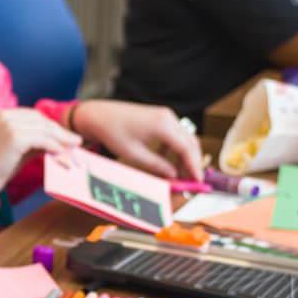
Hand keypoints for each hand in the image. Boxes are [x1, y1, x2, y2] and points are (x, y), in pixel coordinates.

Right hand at [0, 107, 80, 191]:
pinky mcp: (14, 137)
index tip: (66, 135)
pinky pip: (41, 139)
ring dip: (61, 139)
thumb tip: (60, 140)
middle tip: (75, 140)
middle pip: (40, 120)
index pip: (33, 116)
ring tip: (73, 147)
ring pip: (43, 129)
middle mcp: (4, 116)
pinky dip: (54, 146)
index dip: (51, 125)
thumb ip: (36, 140)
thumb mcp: (19, 148)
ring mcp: (8, 125)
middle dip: (59, 131)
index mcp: (2, 114)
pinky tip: (62, 153)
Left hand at [68, 100, 203, 179]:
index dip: (194, 166)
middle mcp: (168, 117)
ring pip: (185, 139)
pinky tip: (166, 162)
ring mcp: (165, 116)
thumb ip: (157, 166)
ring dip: (184, 157)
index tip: (198, 182)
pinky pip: (175, 135)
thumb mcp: (134, 154)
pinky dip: (175, 149)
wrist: (99, 115)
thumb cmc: (113, 132)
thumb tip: (173, 176)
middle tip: (191, 181)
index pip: (187, 148)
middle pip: (191, 142)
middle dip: (192, 163)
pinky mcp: (161, 117)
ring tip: (178, 175)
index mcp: (163, 125)